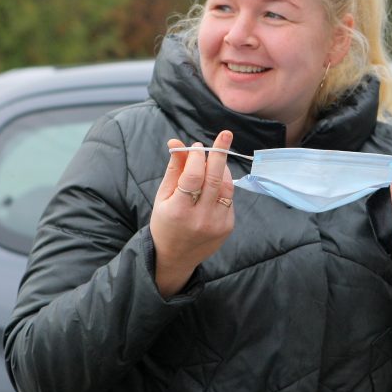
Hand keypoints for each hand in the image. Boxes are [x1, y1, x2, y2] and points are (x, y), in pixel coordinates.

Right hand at [150, 130, 234, 296]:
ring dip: (223, 168)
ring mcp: (217, 224)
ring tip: (216, 159)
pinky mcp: (228, 226)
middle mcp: (200, 218)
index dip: (196, 157)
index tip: (196, 146)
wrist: (175, 257)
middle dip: (220, 153)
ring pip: (226, 187)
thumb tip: (177, 142)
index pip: (193, 176)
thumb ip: (173, 169)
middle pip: (215, 179)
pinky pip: (229, 198)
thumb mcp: (163, 196)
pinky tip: (215, 182)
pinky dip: (224, 185)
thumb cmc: (165, 222)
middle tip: (225, 134)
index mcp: (179, 211)